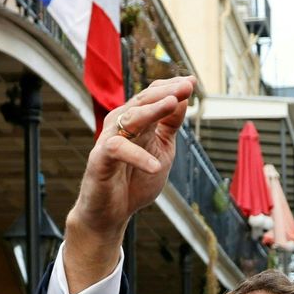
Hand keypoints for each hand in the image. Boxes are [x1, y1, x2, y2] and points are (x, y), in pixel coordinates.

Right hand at [69, 77, 194, 239]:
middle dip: (166, 92)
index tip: (193, 81)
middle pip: (144, 101)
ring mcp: (109, 139)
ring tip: (173, 104)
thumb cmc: (135, 180)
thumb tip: (183, 98)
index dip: (172, 87)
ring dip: (153, 110)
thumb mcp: (162, 149)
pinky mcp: (100, 159)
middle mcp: (121, 124)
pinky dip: (138, 156)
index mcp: (137, 120)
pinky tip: (156, 165)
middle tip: (187, 86)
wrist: (111, 213)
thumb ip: (170, 125)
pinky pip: (118, 150)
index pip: (153, 96)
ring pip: (131, 118)